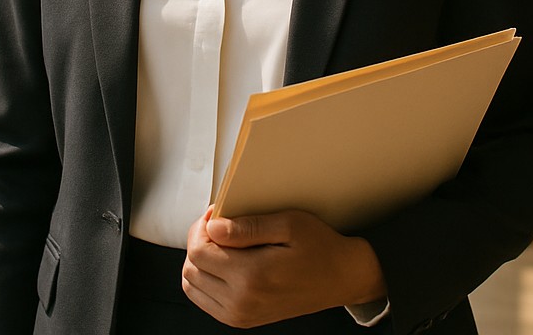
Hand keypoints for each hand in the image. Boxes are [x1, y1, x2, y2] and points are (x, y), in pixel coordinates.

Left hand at [182, 207, 386, 327]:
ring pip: (192, 285)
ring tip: (222, 242)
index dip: (201, 226)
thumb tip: (213, 229)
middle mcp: (241, 302)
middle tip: (219, 224)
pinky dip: (205, 278)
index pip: (198, 251)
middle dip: (199, 240)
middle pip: (191, 268)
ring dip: (200, 260)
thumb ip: (247, 227)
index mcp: (252, 277)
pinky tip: (224, 261)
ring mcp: (240, 315)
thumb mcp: (288, 224)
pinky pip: (203, 299)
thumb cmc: (318, 246)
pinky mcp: (242, 320)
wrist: (340, 279)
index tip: (217, 212)